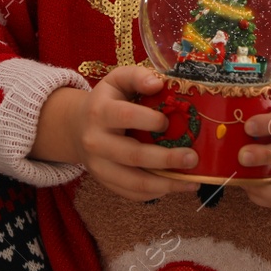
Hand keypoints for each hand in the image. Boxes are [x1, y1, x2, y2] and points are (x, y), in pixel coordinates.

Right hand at [34, 66, 199, 201]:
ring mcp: (99, 167)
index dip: (150, 120)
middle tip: (193, 158)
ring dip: (166, 184)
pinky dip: (156, 193)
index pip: (125, 117)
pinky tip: (175, 186)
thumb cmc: (107, 101)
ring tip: (192, 181)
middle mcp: (96, 142)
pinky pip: (132, 194)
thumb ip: (137, 76)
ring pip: (134, 182)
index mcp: (100, 112)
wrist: (77, 127)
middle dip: (166, 159)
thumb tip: (158, 83)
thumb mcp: (117, 81)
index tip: (168, 122)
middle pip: (133, 155)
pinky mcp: (105, 182)